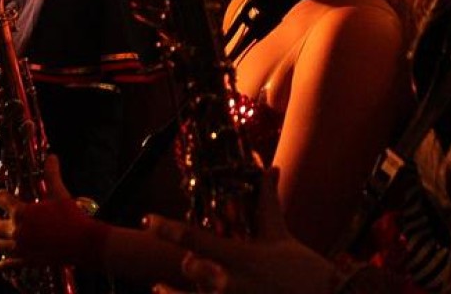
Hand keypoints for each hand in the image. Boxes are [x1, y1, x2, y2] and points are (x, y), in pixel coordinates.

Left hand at [0, 155, 107, 271]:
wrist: (81, 242)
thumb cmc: (70, 217)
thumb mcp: (60, 194)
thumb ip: (52, 175)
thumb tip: (51, 156)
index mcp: (21, 213)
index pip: (1, 200)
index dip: (0, 195)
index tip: (0, 194)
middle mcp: (16, 231)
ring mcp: (19, 248)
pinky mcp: (25, 261)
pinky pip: (6, 265)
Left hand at [144, 169, 337, 293]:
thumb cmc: (303, 271)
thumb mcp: (281, 236)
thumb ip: (267, 204)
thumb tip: (270, 168)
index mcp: (242, 256)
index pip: (196, 238)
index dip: (168, 229)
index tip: (147, 220)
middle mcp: (230, 282)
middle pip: (191, 269)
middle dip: (188, 265)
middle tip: (186, 263)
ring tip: (157, 288)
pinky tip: (168, 293)